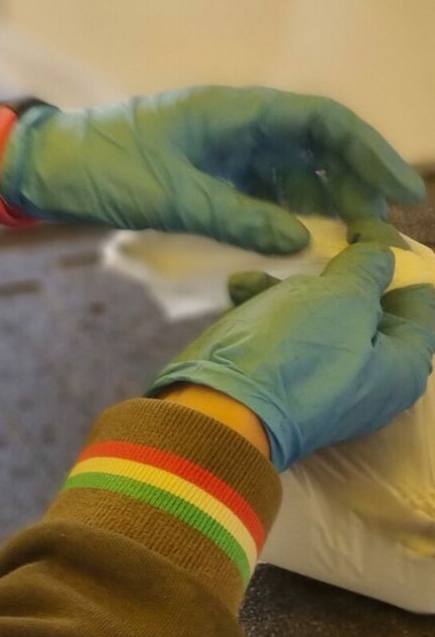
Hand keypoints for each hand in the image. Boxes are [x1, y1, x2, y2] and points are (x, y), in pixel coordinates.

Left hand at [0, 86, 423, 253]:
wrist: (47, 168)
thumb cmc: (102, 169)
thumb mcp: (172, 197)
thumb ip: (238, 218)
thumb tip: (303, 240)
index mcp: (231, 111)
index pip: (321, 121)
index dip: (369, 152)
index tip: (403, 190)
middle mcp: (234, 123)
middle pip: (316, 147)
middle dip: (355, 185)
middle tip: (380, 232)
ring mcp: (222, 148)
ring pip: (293, 171)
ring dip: (324, 204)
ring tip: (349, 244)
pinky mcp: (207, 173)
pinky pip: (263, 189)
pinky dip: (287, 213)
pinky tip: (303, 244)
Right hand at [149, 221, 434, 469]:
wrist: (221, 408)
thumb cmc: (296, 352)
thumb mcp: (341, 299)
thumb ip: (368, 269)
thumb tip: (383, 255)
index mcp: (402, 365)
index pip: (418, 301)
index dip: (394, 259)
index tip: (360, 227)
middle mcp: (372, 378)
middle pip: (366, 309)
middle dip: (333, 275)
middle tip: (312, 245)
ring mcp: (325, 382)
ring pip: (319, 318)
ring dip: (289, 290)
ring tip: (257, 276)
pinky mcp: (283, 382)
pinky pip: (285, 337)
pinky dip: (266, 312)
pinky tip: (240, 292)